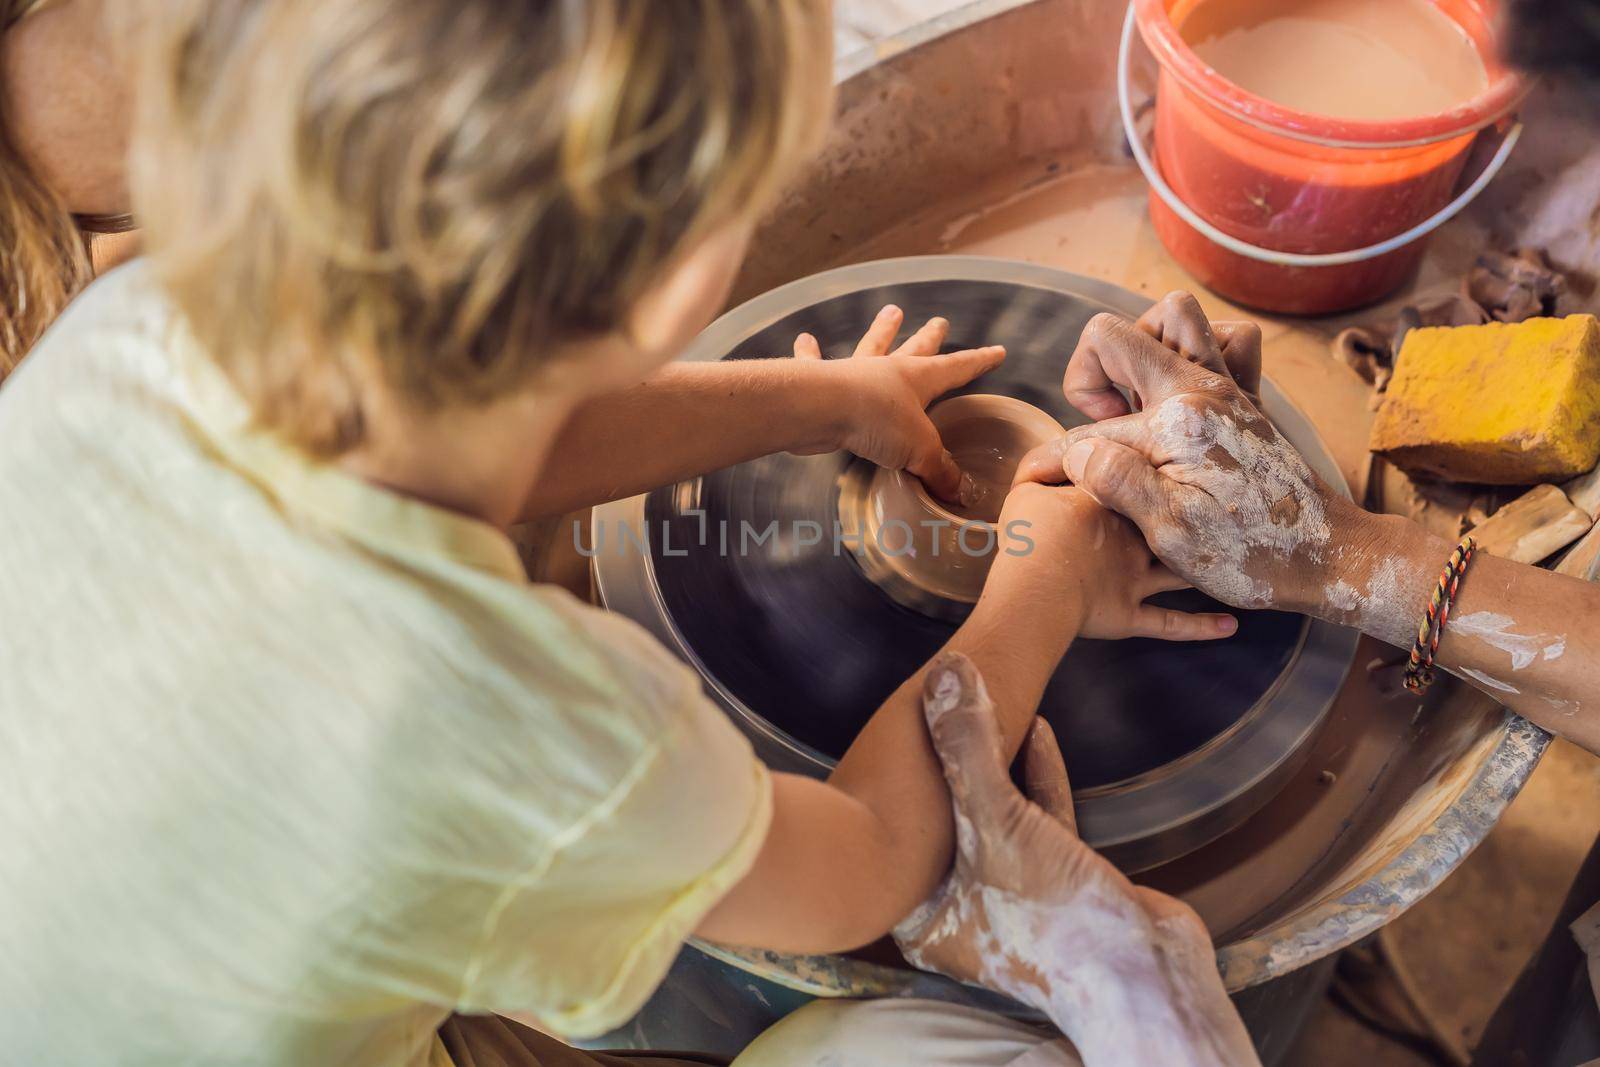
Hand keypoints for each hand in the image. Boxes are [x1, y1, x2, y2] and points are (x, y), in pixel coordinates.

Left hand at [791, 304, 1005, 502]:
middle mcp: (888, 371)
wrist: (821, 409)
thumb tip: (958, 493)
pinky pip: (814, 362)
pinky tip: (804, 338)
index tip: (996, 352)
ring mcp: (854, 373)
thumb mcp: (920, 451)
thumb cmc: (876, 422)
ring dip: (882, 330)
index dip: (978, 362)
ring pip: (872, 346)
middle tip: (940, 322)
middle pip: (916, 349)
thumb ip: (939, 470)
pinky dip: (809, 352)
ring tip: (891, 311)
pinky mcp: (822, 381)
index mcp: (918, 380)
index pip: (957, 369)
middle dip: (931, 338)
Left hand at [892, 654, 1259, 1066]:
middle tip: (939, 703)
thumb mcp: (997, 823)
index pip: (899, 833)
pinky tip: (1038, 730)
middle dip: (951, 762)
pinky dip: (1038, 777)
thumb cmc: (1052, 919)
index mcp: (923, 916)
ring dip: (998, 762)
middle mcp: (960, 913)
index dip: (901, 778)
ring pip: (995, 818)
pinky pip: (1037, 821)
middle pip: (947, 821)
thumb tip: (942, 672)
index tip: (900, 723)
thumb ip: (967, 747)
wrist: (1143, 977)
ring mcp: (1013, 901)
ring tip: (987, 704)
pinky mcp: (1060, 884)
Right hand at [987, 483, 1237, 641]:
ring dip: (1195, 566)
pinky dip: (1199, 626)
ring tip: (1215, 559)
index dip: (1122, 472)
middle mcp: (1132, 536)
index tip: (1118, 471)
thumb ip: (1049, 468)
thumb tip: (1066, 451)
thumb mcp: (1031, 490)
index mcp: (1112, 499)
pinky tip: (1227, 625)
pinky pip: (1171, 623)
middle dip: (1163, 512)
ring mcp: (1136, 577)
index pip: (1122, 474)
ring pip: (1173, 567)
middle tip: (1174, 506)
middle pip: (1151, 518)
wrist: (1035, 594)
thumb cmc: (1031, 539)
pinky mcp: (1130, 612)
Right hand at [1014, 292, 1358, 612]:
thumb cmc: (1249, 554)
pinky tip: (1181, 403)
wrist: (1329, 557)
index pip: (1089, 428)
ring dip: (1145, 345)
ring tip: (1137, 400)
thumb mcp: (1170, 532)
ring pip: (1178, 316)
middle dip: (1091, 372)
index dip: (1054, 459)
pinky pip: (1228, 341)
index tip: (1035, 485)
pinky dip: (1198, 352)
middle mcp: (1202, 389)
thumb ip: (1118, 480)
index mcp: (1176, 421)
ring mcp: (1228, 390)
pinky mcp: (1247, 401)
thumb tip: (1077, 450)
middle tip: (1103, 424)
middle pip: (1118, 333)